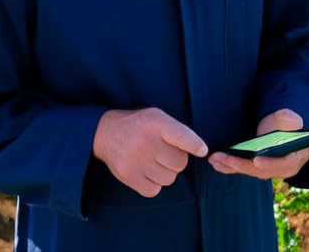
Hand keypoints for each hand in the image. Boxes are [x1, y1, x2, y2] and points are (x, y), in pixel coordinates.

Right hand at [93, 108, 207, 197]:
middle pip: (179, 164)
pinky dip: (153, 184)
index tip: (202, 151)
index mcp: (155, 123)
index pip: (181, 135)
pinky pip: (154, 190)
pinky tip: (146, 172)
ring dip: (165, 173)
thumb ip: (178, 130)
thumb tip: (201, 150)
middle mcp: (145, 141)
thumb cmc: (139, 126)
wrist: (106, 133)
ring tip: (153, 161)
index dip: (194, 144)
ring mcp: (135, 160)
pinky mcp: (128, 176)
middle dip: (176, 161)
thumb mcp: (157, 117)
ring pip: (169, 179)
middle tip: (163, 153)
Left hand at [208, 109, 308, 180]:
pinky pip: (243, 169)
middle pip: (263, 170)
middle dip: (243, 165)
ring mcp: (269, 169)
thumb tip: (290, 118)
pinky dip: (229, 167)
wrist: (282, 130)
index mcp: (296, 157)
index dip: (271, 164)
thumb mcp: (291, 119)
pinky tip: (216, 162)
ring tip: (216, 159)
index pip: (285, 164)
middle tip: (227, 159)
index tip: (256, 160)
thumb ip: (289, 118)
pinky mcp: (256, 168)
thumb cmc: (288, 125)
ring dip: (232, 166)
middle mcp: (283, 168)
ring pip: (250, 171)